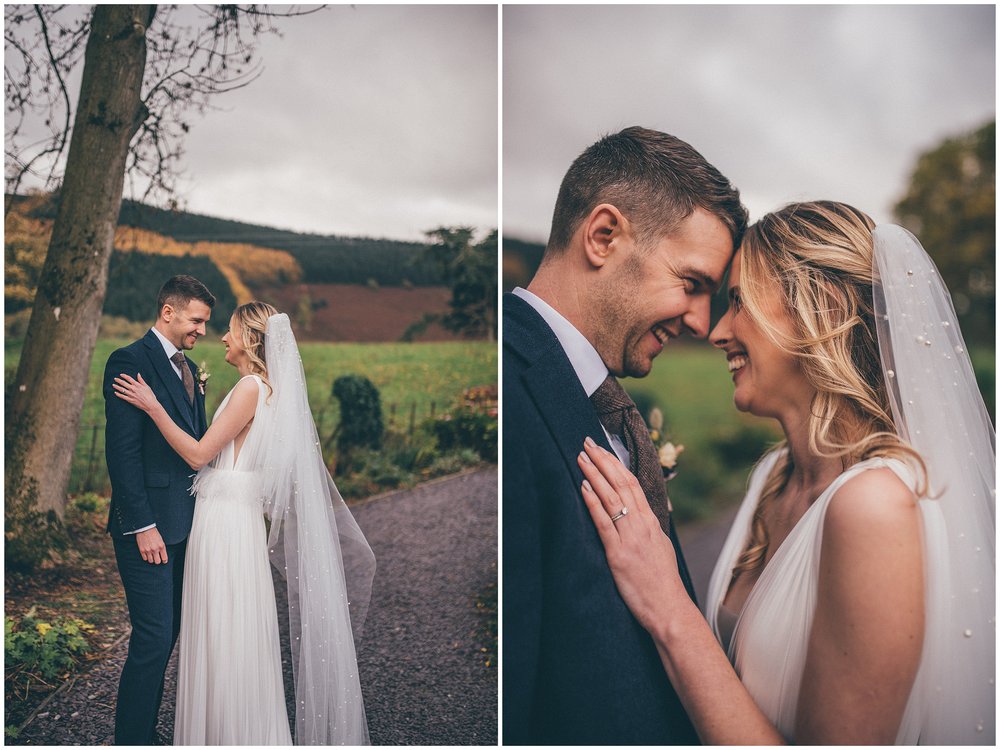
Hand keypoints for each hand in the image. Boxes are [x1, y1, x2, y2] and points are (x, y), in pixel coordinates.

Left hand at [113, 372, 158, 413]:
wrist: (150, 404)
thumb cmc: (150, 395)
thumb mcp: (147, 386)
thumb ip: (141, 380)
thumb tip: (138, 374)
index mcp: (137, 385)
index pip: (129, 379)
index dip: (124, 376)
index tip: (121, 375)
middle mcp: (133, 389)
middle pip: (124, 383)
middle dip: (119, 381)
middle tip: (115, 379)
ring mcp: (131, 395)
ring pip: (122, 390)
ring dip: (117, 387)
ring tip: (113, 385)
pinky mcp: (130, 400)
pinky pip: (122, 397)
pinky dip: (118, 394)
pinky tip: (115, 392)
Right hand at [135, 527, 167, 563]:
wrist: (145, 528)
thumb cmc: (154, 533)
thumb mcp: (161, 540)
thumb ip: (161, 548)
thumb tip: (162, 555)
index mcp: (161, 546)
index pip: (164, 558)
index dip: (164, 561)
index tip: (164, 561)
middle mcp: (155, 549)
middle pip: (157, 562)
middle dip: (158, 561)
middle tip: (157, 559)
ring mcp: (148, 550)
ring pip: (151, 561)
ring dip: (152, 559)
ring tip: (152, 556)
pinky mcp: (142, 550)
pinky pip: (145, 559)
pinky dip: (146, 557)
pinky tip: (147, 554)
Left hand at [577, 437, 686, 631]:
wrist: (669, 608)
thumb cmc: (662, 582)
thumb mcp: (659, 547)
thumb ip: (646, 529)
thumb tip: (637, 514)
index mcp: (651, 522)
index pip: (632, 484)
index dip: (616, 464)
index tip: (603, 449)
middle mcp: (642, 525)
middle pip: (621, 484)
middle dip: (603, 461)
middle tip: (587, 443)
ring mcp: (630, 537)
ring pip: (611, 498)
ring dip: (594, 474)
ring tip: (581, 457)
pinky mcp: (618, 553)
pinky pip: (603, 522)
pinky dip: (593, 502)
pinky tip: (583, 487)